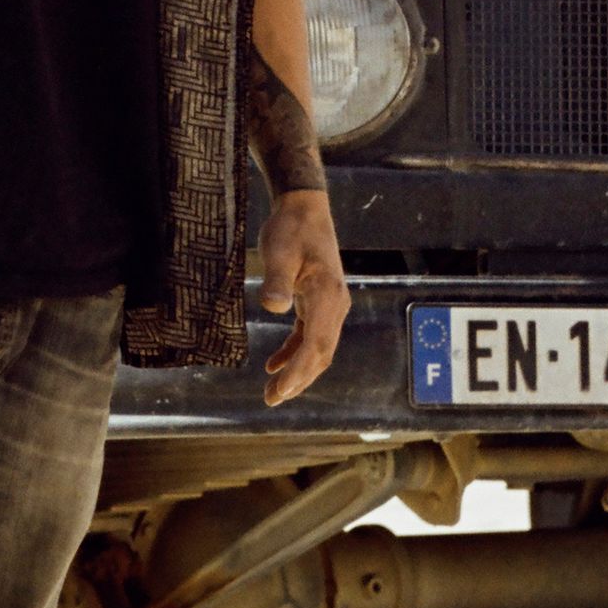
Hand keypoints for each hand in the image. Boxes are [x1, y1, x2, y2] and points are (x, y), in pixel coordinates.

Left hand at [255, 189, 346, 404]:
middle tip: (271, 398)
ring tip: (273, 391)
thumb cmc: (290, 229)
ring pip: (318, 348)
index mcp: (327, 296)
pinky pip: (311, 336)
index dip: (299, 371)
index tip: (280, 390)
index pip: (315, 344)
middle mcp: (335, 305)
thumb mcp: (278, 252)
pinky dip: (295, 352)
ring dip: (298, 371)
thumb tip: (273, 307)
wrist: (304, 208)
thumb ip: (276, 280)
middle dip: (298, 380)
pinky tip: (275, 364)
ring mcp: (330, 305)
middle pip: (320, 353)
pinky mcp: (320, 302)